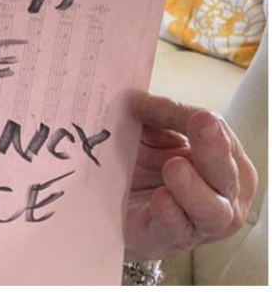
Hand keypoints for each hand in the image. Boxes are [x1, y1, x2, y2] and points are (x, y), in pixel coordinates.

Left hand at [124, 93, 256, 259]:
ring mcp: (197, 223)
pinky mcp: (164, 239)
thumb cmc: (144, 162)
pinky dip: (170, 214)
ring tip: (174, 167)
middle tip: (202, 124)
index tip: (152, 104)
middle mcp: (222, 197)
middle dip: (215, 149)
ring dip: (195, 188)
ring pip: (213, 211)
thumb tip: (144, 101)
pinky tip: (161, 198)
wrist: (112, 203)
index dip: (193, 117)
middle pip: (228, 175)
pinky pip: (175, 230)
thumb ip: (159, 113)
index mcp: (226, 164)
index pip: (222, 137)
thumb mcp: (152, 130)